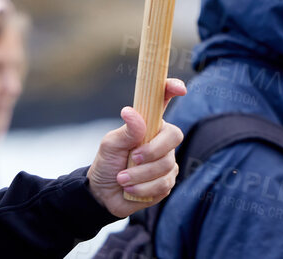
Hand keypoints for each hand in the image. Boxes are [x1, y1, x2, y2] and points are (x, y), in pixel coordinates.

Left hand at [86, 78, 187, 216]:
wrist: (103, 194)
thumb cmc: (108, 163)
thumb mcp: (110, 145)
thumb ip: (126, 130)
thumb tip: (130, 111)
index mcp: (150, 123)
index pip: (164, 100)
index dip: (173, 89)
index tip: (179, 88)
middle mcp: (162, 140)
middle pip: (174, 136)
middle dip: (152, 150)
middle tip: (132, 158)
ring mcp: (167, 161)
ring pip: (167, 165)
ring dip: (140, 175)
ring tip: (122, 179)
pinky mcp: (167, 182)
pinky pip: (163, 184)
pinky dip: (143, 189)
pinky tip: (130, 189)